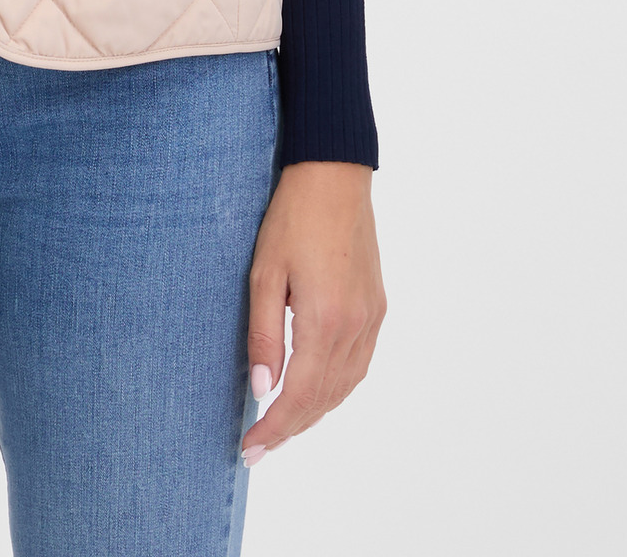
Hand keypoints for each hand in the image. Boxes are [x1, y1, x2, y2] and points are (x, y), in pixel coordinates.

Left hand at [240, 160, 384, 463]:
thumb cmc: (292, 217)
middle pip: (324, 399)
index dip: (274, 429)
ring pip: (345, 387)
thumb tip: (262, 388)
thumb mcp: (264, 273)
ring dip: (314, 412)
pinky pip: (359, 365)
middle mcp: (355, 327)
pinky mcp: (377, 308)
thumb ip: (263, 334)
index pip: (299, 396)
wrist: (334, 176)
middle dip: (291, 429)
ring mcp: (371, 319)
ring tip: (282, 426)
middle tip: (258, 447)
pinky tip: (315, 391)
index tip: (250, 449)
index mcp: (325, 321)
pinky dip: (336, 389)